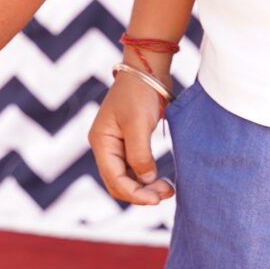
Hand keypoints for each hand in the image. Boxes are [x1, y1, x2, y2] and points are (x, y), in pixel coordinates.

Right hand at [89, 71, 173, 205]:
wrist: (148, 69)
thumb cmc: (139, 92)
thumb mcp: (138, 124)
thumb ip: (140, 156)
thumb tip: (145, 182)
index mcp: (101, 142)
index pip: (114, 179)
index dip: (135, 194)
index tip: (157, 199)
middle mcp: (105, 146)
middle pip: (118, 182)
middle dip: (141, 193)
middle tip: (166, 193)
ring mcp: (116, 145)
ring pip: (127, 178)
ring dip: (145, 187)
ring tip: (168, 189)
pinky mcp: (130, 142)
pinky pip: (135, 168)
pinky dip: (147, 177)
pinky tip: (161, 180)